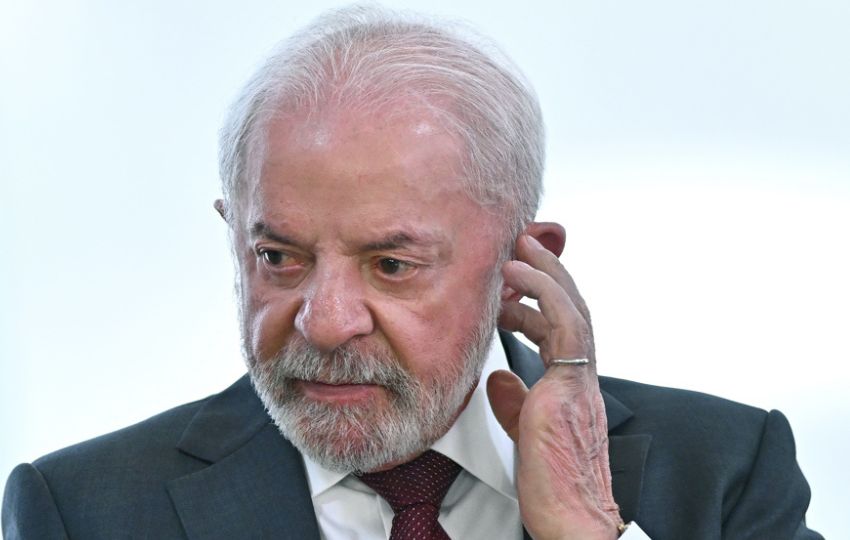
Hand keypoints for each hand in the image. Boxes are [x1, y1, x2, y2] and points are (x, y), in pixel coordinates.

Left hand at [487, 233, 621, 539]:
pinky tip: (519, 272)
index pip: (560, 331)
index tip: (513, 285)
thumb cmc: (552, 484)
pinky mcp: (571, 385)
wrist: (571, 517)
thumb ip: (515, 402)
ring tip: (519, 247)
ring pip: (572, 310)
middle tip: (522, 247)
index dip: (539, 301)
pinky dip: (544, 291)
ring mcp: (580, 380)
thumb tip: (498, 376)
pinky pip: (565, 325)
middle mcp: (581, 378)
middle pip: (571, 310)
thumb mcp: (525, 432)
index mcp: (571, 388)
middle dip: (547, 274)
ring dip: (545, 272)